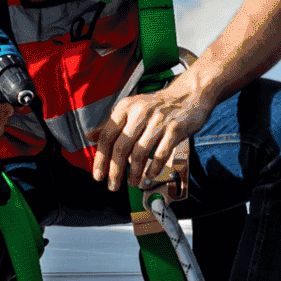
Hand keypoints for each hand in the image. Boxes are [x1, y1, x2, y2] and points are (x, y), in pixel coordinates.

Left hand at [90, 78, 212, 191]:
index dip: (101, 159)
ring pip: (140, 152)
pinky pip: (161, 153)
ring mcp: (159, 120)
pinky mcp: (176, 129)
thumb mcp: (132, 109)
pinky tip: (150, 174)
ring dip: (134, 172)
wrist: (190, 94)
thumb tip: (90, 137)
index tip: (98, 176)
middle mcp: (140, 112)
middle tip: (113, 186)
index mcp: (126, 107)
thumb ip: (111, 124)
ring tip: (132, 183)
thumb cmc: (158, 106)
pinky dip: (154, 167)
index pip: (107, 136)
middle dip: (115, 170)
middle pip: (121, 147)